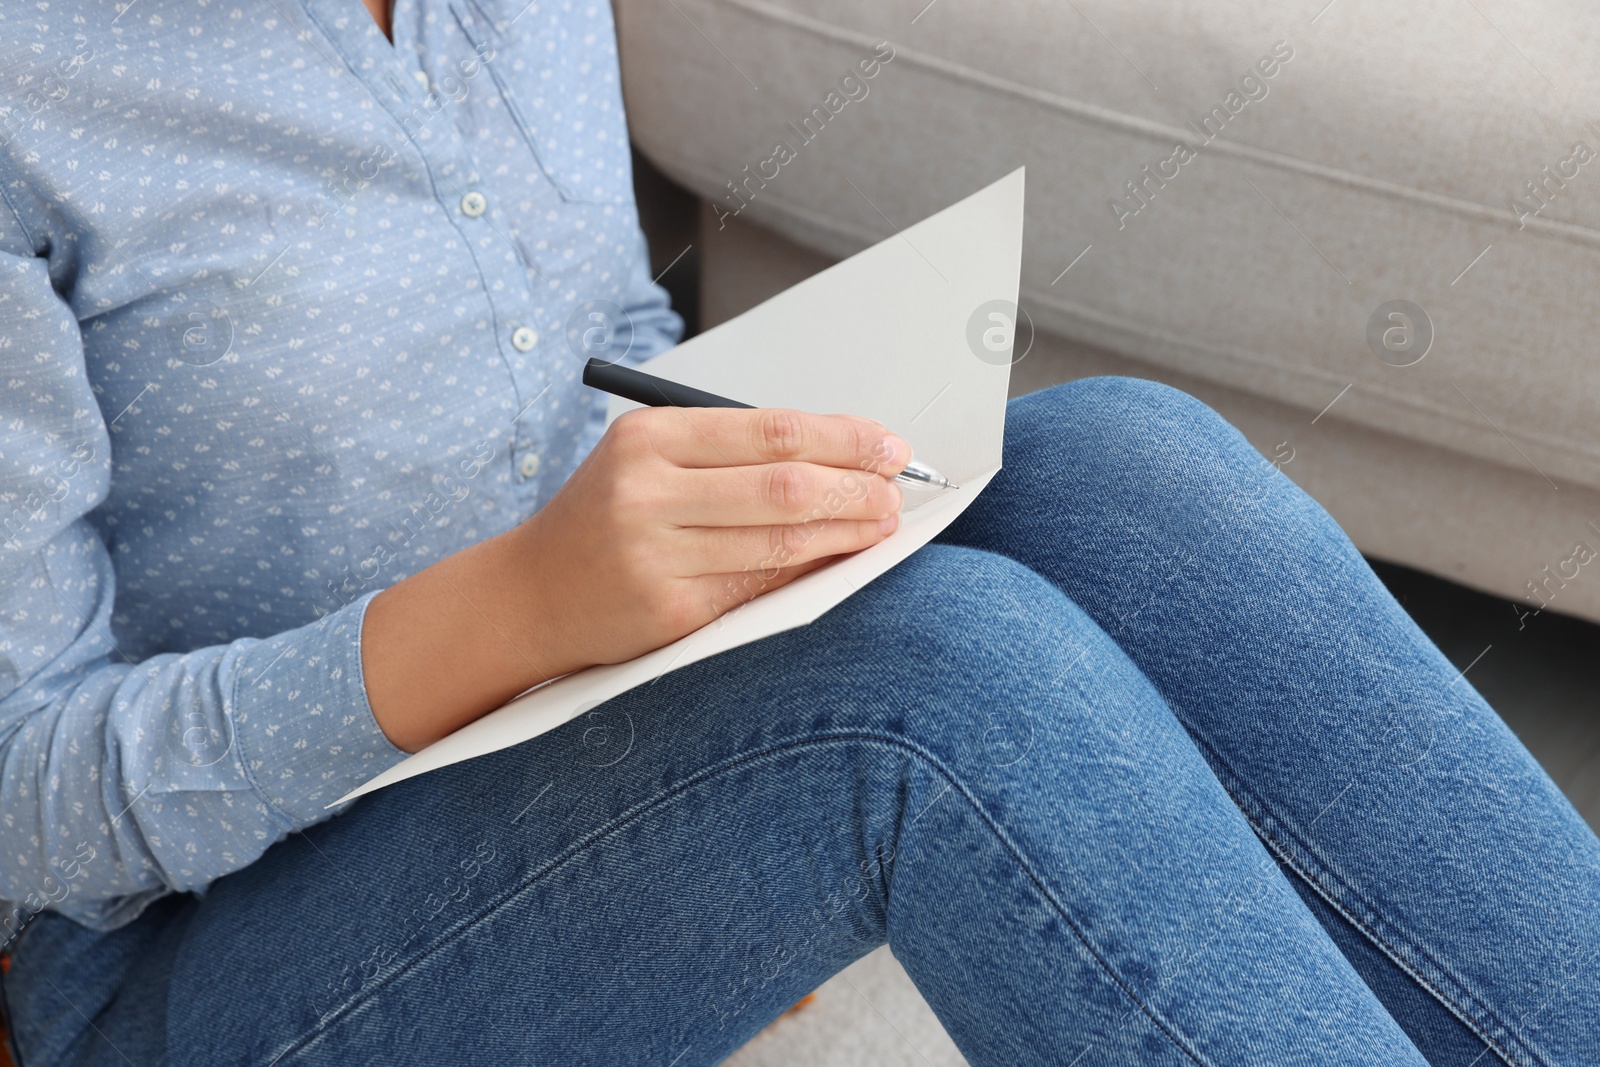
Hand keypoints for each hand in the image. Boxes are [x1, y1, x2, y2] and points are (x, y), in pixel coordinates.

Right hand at [362, 406, 909, 751]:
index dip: (842, 437)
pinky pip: (758, 586)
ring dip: (845, 532)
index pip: (769, 430)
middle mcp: (646, 491)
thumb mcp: (647, 463)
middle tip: (897, 488)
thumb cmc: (603, 519)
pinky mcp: (667, 610)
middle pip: (783, 484)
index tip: (888, 445)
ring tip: (880, 522)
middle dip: (856, 485)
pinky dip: (808, 570)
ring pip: (779, 539)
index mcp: (648, 438)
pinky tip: (837, 560)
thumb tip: (837, 458)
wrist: (527, 596)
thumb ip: (727, 456)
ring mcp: (655, 554)